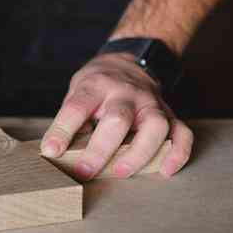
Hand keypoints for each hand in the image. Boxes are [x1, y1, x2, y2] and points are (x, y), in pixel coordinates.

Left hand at [41, 52, 192, 179]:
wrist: (130, 61)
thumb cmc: (99, 83)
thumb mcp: (78, 90)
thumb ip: (72, 119)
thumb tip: (58, 152)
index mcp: (96, 85)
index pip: (77, 107)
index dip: (62, 130)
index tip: (50, 151)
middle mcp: (126, 93)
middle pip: (118, 119)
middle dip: (100, 149)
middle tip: (84, 171)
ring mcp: (151, 103)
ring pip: (155, 126)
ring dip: (139, 153)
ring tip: (120, 172)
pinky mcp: (169, 114)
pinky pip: (181, 133)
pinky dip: (177, 153)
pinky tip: (165, 170)